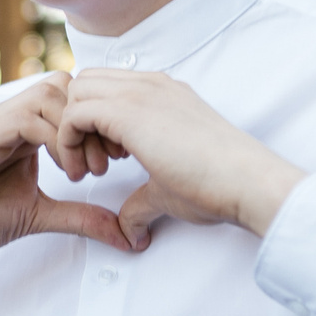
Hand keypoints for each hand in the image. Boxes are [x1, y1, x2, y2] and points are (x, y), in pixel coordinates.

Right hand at [0, 75, 132, 315]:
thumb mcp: (40, 216)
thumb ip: (81, 217)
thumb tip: (127, 236)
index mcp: (26, 128)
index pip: (74, 97)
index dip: (100, 122)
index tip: (117, 160)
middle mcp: (11, 116)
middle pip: (67, 85)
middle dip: (94, 121)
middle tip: (105, 165)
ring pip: (49, 93)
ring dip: (76, 130)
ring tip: (83, 173)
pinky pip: (25, 118)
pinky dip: (53, 140)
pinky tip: (63, 173)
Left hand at [52, 69, 306, 247]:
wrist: (247, 182)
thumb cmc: (219, 186)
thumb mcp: (169, 188)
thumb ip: (142, 201)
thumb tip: (132, 233)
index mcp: (163, 93)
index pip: (107, 88)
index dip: (95, 122)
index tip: (107, 161)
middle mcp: (151, 85)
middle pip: (86, 83)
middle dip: (77, 121)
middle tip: (93, 164)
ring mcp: (141, 92)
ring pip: (77, 91)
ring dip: (72, 130)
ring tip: (91, 171)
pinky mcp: (129, 111)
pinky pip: (74, 113)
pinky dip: (69, 141)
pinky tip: (88, 172)